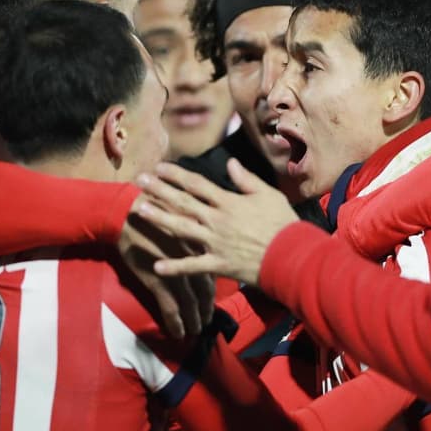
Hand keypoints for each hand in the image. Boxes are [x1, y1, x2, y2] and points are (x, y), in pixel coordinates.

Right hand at [119, 209, 214, 338]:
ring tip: (196, 330)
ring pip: (191, 303)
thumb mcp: (180, 213)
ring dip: (194, 320)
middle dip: (206, 307)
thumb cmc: (151, 207)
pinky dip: (176, 323)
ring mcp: (176, 271)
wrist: (126, 212)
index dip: (213, 286)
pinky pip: (171, 308)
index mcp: (200, 242)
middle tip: (207, 319)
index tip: (211, 296)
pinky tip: (178, 334)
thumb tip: (198, 242)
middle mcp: (193, 259)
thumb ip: (192, 230)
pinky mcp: (158, 282)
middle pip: (206, 290)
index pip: (213, 269)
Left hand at [132, 159, 297, 285]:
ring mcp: (216, 243)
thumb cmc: (283, 223)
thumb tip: (229, 162)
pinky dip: (175, 268)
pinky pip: (193, 267)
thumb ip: (246, 179)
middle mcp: (217, 220)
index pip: (197, 184)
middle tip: (139, 180)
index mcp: (229, 202)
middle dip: (160, 190)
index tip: (160, 167)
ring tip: (141, 210)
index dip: (177, 175)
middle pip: (183, 202)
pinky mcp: (218, 264)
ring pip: (182, 229)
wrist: (291, 255)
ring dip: (160, 219)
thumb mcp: (268, 195)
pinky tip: (156, 267)